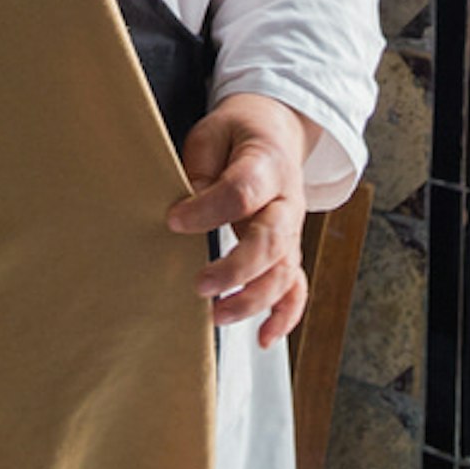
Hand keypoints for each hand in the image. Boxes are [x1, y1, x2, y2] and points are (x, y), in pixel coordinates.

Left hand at [168, 93, 317, 348]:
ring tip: (216, 315)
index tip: (174, 221)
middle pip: (272, 242)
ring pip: (284, 271)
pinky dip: (285, 315)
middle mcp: (287, 202)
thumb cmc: (235, 134)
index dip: (209, 209)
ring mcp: (292, 230)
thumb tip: (187, 212)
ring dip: (254, 298)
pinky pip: (296, 287)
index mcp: (267, 164)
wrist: (275, 130)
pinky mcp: (289, 250)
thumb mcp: (211, 135)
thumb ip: (201, 170)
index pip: (243, 192)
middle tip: (200, 285)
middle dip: (237, 269)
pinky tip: (262, 338)